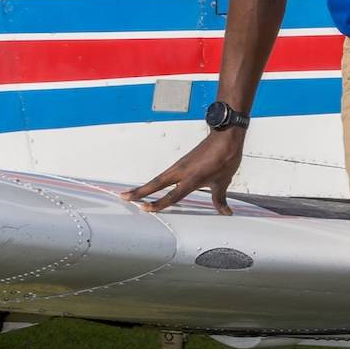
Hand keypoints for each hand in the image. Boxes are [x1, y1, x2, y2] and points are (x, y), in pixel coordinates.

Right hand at [124, 129, 245, 214]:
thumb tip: (225, 212)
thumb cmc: (225, 158)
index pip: (172, 195)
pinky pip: (165, 174)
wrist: (225, 136)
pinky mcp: (182, 162)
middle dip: (139, 192)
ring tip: (131, 193)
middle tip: (124, 197)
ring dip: (145, 187)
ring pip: (159, 179)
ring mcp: (180, 166)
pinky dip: (156, 182)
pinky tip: (153, 187)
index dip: (158, 203)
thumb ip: (220, 199)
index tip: (144, 209)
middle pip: (156, 184)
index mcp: (192, 178)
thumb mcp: (224, 181)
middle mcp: (182, 172)